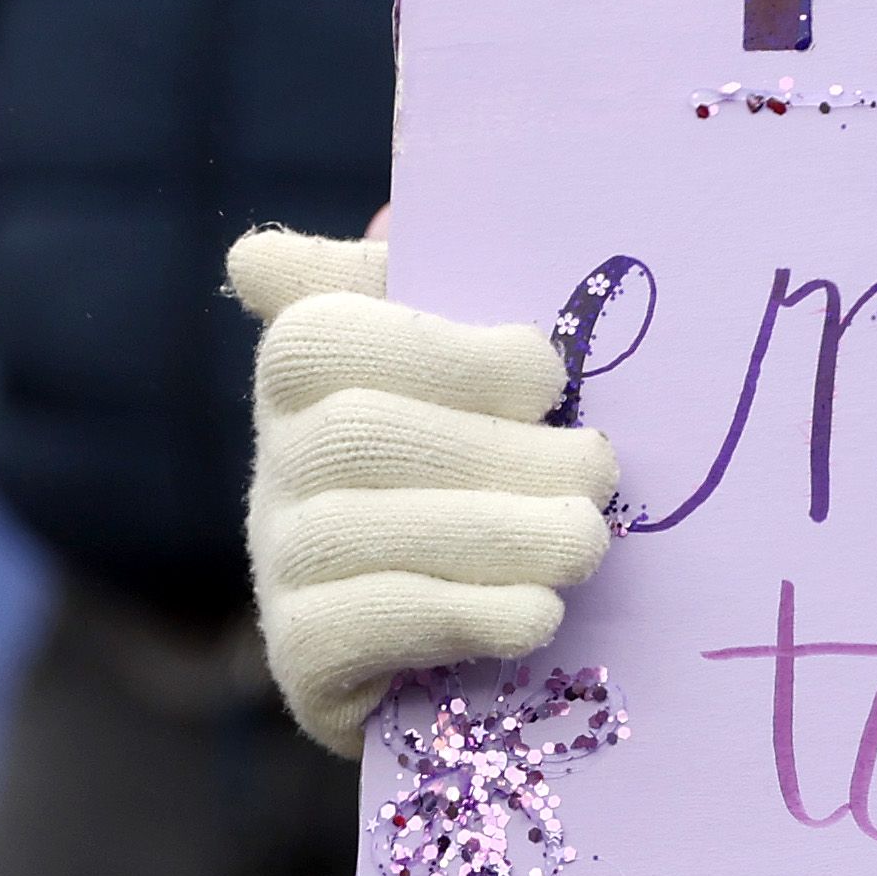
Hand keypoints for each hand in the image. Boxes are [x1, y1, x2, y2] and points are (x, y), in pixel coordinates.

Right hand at [234, 227, 618, 759]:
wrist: (481, 643)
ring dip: (493, 532)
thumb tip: (399, 218)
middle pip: (354, 433)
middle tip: (599, 468)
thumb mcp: (498, 374)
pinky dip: (461, 612)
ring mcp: (277, 557)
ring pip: (354, 531)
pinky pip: (359, 625)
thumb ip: (458, 287)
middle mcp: (277, 457)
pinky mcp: (299, 656)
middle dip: (494, 449)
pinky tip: (537, 612)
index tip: (542, 370)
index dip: (436, 346)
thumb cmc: (507, 469)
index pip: (321, 330)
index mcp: (315, 366)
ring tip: (585, 539)